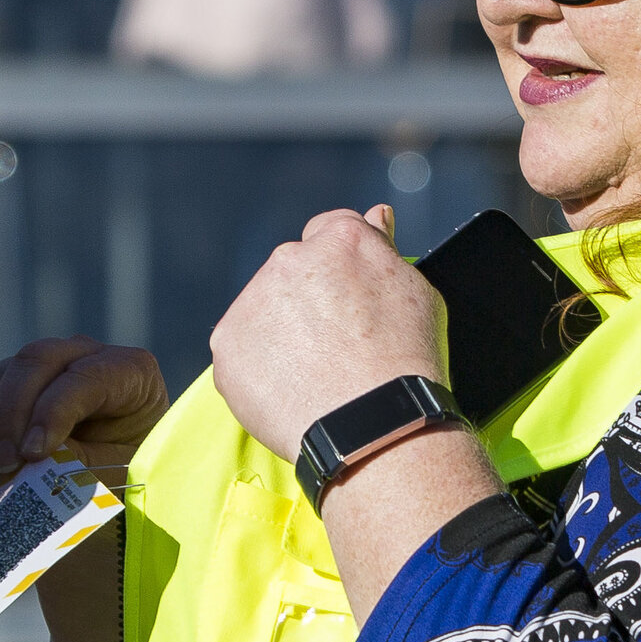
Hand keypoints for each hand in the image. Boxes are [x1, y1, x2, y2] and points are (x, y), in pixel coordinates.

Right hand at [0, 338, 170, 494]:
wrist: (120, 489)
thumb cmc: (130, 477)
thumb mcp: (117, 473)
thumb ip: (80, 460)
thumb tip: (29, 455)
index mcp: (129, 370)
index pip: (83, 376)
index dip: (53, 412)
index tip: (33, 455)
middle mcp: (83, 356)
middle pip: (34, 360)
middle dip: (13, 415)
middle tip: (8, 465)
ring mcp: (42, 371)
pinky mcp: (9, 394)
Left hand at [206, 203, 447, 461]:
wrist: (372, 426)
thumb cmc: (405, 364)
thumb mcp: (415, 294)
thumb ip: (383, 249)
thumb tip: (375, 215)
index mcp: (339, 241)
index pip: (328, 231)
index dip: (339, 266)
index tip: (347, 297)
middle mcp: (288, 260)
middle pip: (291, 271)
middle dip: (307, 299)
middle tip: (335, 345)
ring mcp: (252, 302)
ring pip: (262, 310)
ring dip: (280, 332)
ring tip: (315, 374)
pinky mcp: (226, 344)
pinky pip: (241, 351)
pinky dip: (259, 369)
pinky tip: (290, 390)